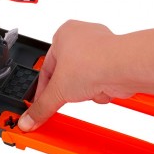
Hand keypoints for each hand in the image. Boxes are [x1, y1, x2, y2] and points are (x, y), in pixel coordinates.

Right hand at [18, 20, 133, 131]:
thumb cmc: (92, 62)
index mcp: (64, 34)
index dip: (42, 89)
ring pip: (84, 80)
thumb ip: (41, 106)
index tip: (39, 104)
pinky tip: (101, 91)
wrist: (124, 67)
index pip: (46, 67)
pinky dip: (100, 91)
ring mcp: (101, 50)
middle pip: (66, 75)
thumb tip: (29, 118)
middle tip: (63, 101)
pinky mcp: (115, 63)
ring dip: (85, 92)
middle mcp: (83, 38)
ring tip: (87, 92)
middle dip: (68, 90)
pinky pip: (101, 82)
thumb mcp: (57, 89)